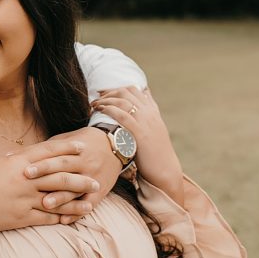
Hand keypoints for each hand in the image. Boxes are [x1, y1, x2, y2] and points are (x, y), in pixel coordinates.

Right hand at [0, 144, 99, 232]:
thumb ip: (11, 160)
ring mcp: (25, 199)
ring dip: (77, 200)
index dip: (67, 149)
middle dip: (80, 178)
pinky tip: (73, 218)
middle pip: (60, 176)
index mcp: (19, 162)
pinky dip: (62, 217)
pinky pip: (47, 217)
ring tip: (92, 201)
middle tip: (95, 179)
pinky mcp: (22, 217)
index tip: (82, 147)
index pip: (48, 152)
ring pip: (58, 198)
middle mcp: (26, 179)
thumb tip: (18, 154)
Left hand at [21, 129, 122, 224]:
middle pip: (64, 172)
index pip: (56, 158)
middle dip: (47, 178)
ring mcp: (93, 178)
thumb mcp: (64, 141)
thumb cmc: (82, 142)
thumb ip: (41, 149)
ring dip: (61, 198)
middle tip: (29, 185)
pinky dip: (77, 212)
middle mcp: (84, 164)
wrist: (116, 145)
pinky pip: (90, 203)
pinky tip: (64, 220)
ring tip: (45, 205)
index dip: (41, 164)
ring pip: (76, 189)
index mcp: (74, 151)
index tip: (25, 170)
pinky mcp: (100, 191)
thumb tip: (10, 155)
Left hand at [91, 86, 183, 204]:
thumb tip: (141, 99)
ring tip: (94, 104)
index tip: (103, 93)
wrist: (165, 169)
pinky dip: (109, 109)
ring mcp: (146, 122)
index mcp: (152, 111)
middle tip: (96, 98)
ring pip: (123, 100)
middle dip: (108, 92)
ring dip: (105, 99)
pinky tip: (100, 110)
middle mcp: (149, 113)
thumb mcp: (155, 128)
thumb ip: (148, 114)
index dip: (116, 88)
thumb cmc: (156, 153)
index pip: (134, 89)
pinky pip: (123, 115)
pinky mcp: (140, 133)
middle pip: (126, 91)